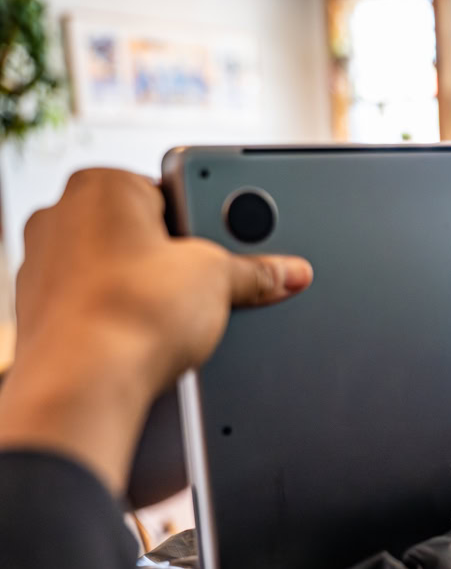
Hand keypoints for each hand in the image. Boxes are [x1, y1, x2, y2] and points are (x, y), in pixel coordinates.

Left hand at [0, 169, 312, 491]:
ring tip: (181, 316)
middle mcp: (63, 215)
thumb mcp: (219, 279)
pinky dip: (128, 317)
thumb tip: (286, 272)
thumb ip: (257, 271)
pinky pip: (103, 304)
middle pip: (149, 231)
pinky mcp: (47, 312)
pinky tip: (151, 336)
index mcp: (102, 185)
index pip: (176, 190)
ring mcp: (48, 265)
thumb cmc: (128, 314)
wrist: (85, 384)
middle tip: (212, 285)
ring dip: (155, 291)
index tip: (232, 246)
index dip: (212, 221)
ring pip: (122, 270)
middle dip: (183, 259)